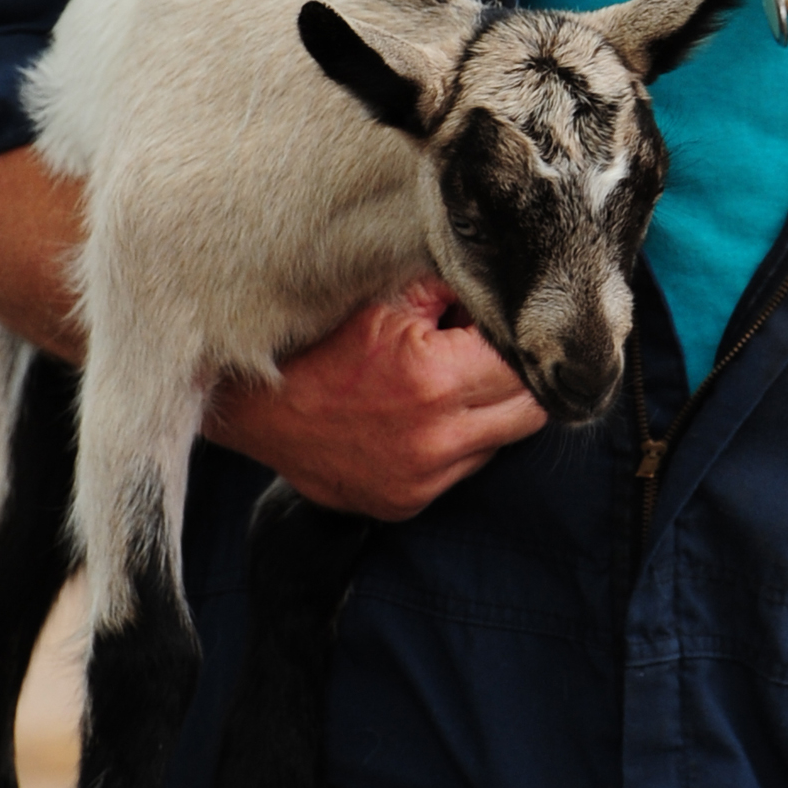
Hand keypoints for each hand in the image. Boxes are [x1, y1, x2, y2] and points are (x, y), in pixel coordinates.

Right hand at [203, 277, 546, 521]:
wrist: (256, 407)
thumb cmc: (322, 342)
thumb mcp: (390, 297)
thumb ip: (458, 287)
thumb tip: (509, 283)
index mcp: (437, 381)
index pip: (528, 364)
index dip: (523, 337)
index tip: (516, 321)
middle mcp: (437, 441)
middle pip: (531, 410)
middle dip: (523, 376)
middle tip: (496, 349)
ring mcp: (422, 481)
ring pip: (502, 441)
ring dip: (493, 410)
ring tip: (456, 378)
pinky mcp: (406, 504)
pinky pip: (463, 469)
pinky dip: (460, 440)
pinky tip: (426, 413)